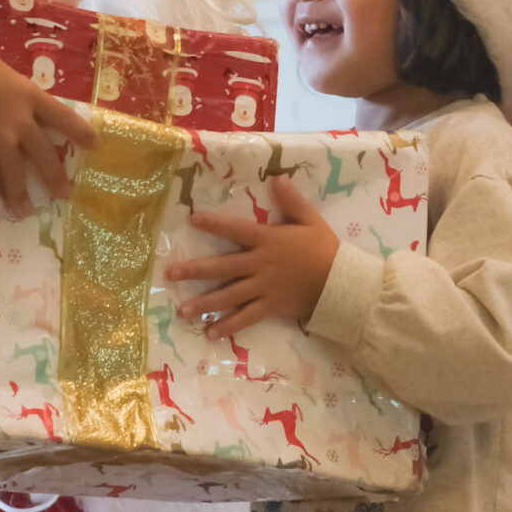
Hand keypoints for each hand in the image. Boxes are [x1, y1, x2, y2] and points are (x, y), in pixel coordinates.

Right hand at [0, 39, 96, 221]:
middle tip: (64, 193)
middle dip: (55, 176)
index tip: (95, 145)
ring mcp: (0, 143)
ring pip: (15, 176)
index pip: (62, 116)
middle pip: (44, 155)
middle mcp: (21, 124)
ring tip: (25, 212)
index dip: (80, 132)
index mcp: (29, 96)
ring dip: (21, 197)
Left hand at [166, 176, 341, 336]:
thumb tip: (278, 178)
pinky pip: (245, 318)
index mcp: (268, 240)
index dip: (213, 224)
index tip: (191, 219)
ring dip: (204, 303)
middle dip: (195, 270)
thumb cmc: (325, 249)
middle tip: (170, 273)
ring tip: (181, 311)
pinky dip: (228, 326)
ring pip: (228, 296)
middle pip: (222, 267)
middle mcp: (260, 264)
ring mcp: (263, 288)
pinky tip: (210, 334)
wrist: (341, 282)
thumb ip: (293, 201)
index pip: (235, 230)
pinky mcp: (270, 307)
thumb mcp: (311, 220)